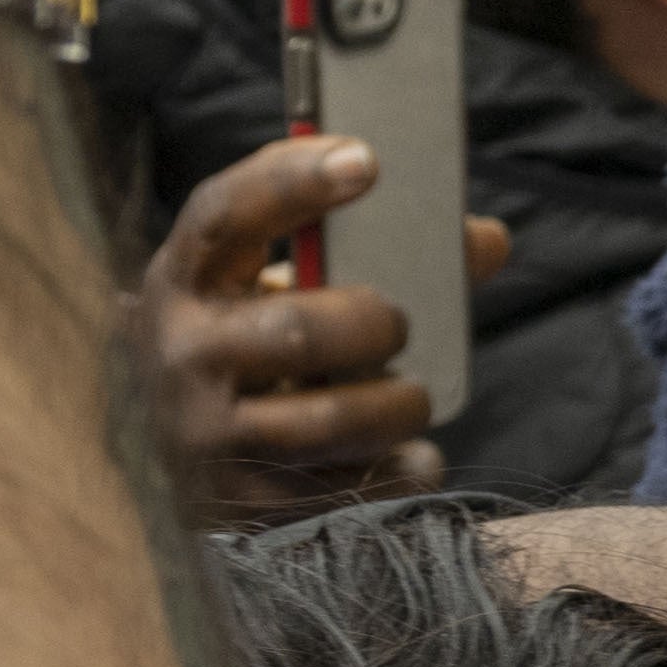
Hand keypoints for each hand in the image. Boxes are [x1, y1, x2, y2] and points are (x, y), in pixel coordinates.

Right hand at [128, 133, 497, 529]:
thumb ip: (370, 255)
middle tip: (396, 323)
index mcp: (185, 280)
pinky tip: (406, 452)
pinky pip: (354, 489)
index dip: (292, 183)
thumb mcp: (280, 288)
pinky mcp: (247, 506)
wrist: (179, 462)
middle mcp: (181, 356)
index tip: (366, 160)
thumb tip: (488, 240)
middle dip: (376, 324)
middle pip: (299, 329)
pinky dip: (402, 467)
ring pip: (332, 420)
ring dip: (398, 404)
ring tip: (408, 394)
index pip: (226, 214)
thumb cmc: (252, 350)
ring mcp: (207, 438)